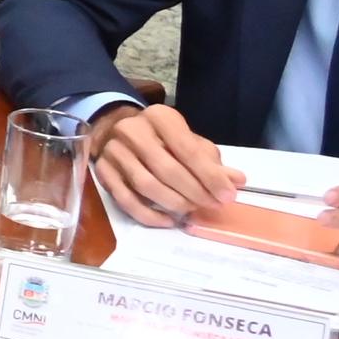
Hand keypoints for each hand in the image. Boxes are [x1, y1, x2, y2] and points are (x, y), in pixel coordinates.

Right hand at [82, 102, 233, 225]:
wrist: (116, 128)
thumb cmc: (161, 137)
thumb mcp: (188, 140)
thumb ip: (211, 161)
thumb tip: (236, 181)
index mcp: (159, 118)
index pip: (187, 150)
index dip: (210, 176)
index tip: (227, 196)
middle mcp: (132, 131)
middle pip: (166, 169)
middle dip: (194, 192)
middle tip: (211, 205)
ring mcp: (113, 152)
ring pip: (146, 185)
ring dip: (174, 203)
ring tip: (192, 209)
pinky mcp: (102, 172)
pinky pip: (125, 200)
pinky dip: (149, 215)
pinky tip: (168, 220)